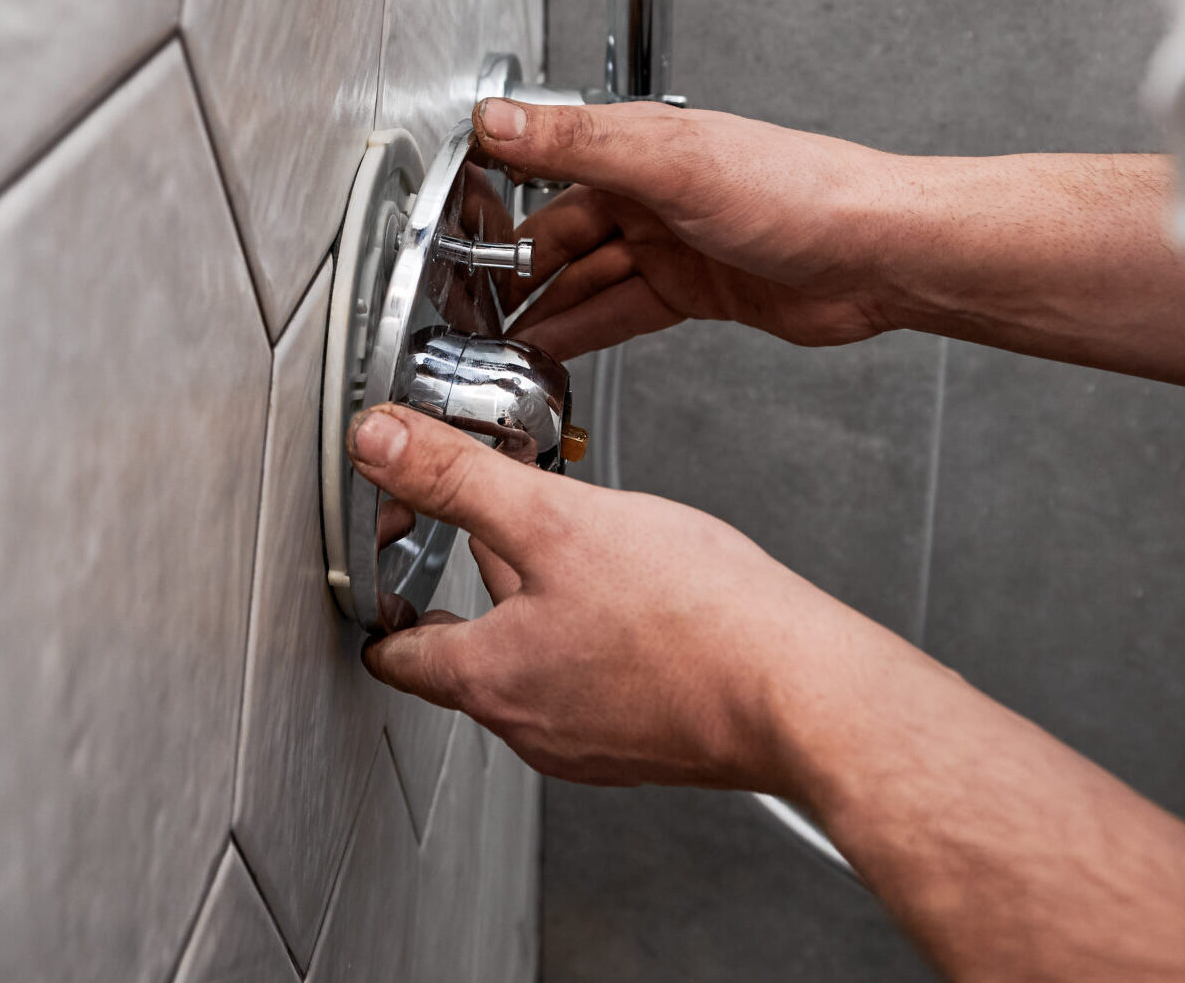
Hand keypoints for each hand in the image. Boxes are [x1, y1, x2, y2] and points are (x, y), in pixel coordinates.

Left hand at [347, 401, 898, 791]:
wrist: (805, 692)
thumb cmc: (696, 621)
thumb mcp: (555, 520)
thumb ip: (457, 479)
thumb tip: (379, 444)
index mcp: (490, 680)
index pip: (396, 654)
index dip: (382, 595)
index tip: (385, 556)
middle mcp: (532, 726)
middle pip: (468, 648)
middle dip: (474, 578)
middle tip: (487, 518)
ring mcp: (593, 740)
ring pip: (536, 658)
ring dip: (538, 599)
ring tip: (572, 541)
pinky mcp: (648, 738)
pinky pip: (594, 675)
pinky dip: (593, 630)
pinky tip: (634, 590)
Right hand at [478, 97, 906, 357]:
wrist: (882, 253)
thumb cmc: (803, 191)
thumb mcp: (673, 162)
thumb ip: (579, 143)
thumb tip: (498, 118)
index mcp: (637, 147)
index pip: (543, 165)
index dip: (494, 198)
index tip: (448, 229)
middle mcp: (650, 191)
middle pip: (558, 233)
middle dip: (512, 270)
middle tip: (467, 306)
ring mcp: (672, 242)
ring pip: (586, 278)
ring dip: (543, 308)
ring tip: (498, 340)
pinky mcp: (696, 289)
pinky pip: (621, 310)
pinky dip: (584, 330)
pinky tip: (555, 347)